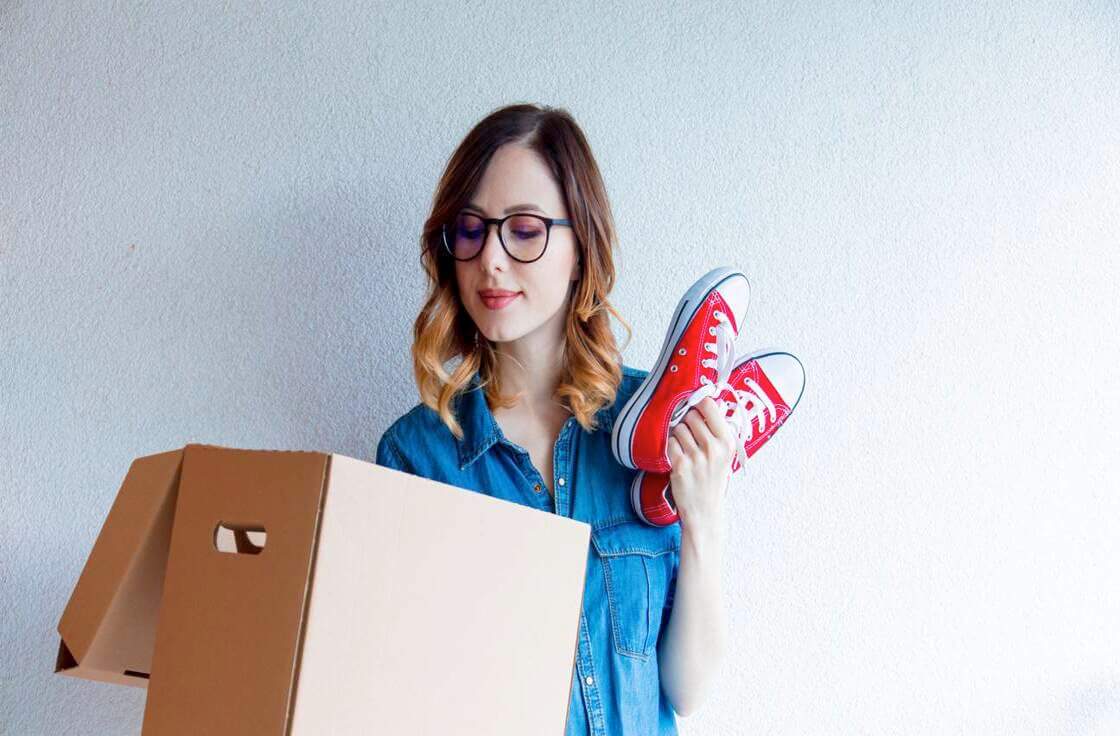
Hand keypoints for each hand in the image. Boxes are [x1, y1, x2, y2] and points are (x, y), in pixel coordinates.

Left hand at [666, 396, 737, 535]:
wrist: (705, 509)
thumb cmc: (714, 479)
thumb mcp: (726, 455)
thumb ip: (718, 430)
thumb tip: (709, 402)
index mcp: (728, 441)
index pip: (710, 406)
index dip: (699, 404)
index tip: (696, 407)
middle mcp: (714, 448)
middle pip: (691, 416)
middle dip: (687, 422)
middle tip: (690, 435)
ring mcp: (696, 457)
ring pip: (678, 428)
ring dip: (678, 435)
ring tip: (685, 448)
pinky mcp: (680, 465)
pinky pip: (669, 443)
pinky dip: (671, 448)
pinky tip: (678, 457)